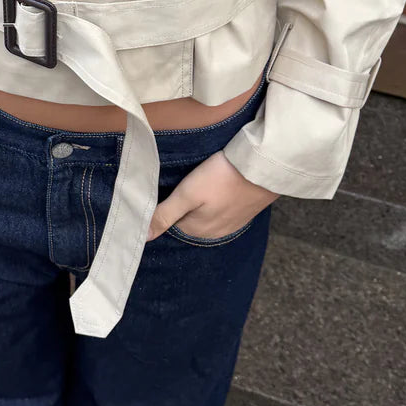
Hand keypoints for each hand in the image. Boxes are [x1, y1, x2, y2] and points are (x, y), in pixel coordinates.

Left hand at [147, 150, 277, 240]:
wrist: (262, 167)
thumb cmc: (221, 178)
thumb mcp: (187, 194)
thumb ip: (165, 215)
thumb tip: (142, 238)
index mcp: (198, 230)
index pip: (172, 223)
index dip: (168, 206)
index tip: (170, 189)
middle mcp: (215, 232)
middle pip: (190, 220)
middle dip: (185, 206)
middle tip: (187, 183)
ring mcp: (233, 223)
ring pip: (208, 214)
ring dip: (203, 202)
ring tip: (203, 182)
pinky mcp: (246, 211)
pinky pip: (224, 209)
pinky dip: (219, 200)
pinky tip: (220, 186)